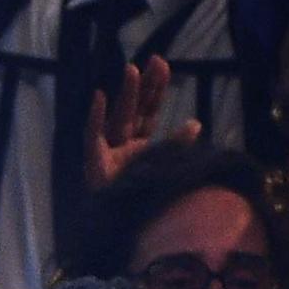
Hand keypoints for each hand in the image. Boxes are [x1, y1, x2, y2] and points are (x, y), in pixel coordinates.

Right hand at [83, 57, 202, 199]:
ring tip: (131, 70)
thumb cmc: (143, 198)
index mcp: (139, 145)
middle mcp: (123, 145)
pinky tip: (100, 97)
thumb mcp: (166, 167)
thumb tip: (195, 123)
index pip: (149, 111)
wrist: (126, 228)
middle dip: (144, 85)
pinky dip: (95, 117)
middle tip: (154, 60)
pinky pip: (93, 137)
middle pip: (134, 109)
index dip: (156, 89)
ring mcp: (108, 152)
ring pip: (118, 117)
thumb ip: (177, 145)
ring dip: (124, 94)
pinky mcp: (95, 163)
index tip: (163, 65)